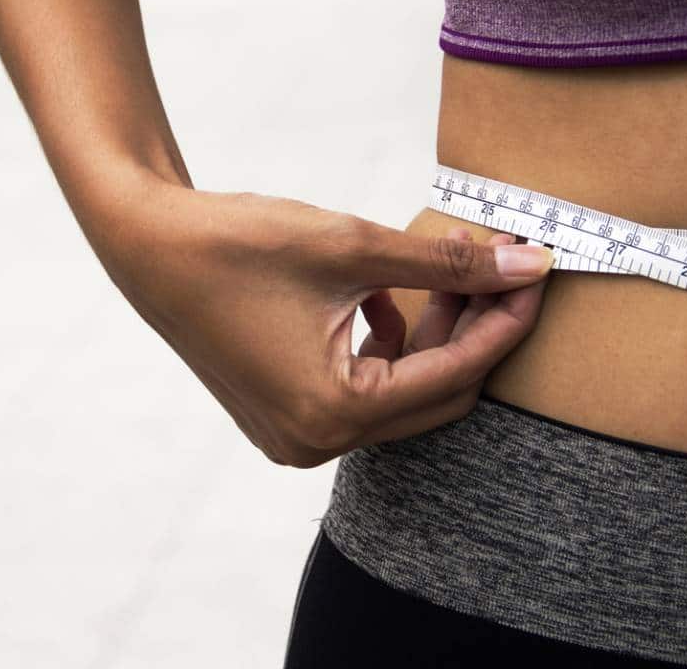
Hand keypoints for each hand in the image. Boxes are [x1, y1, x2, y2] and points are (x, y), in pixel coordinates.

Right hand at [94, 176, 552, 467]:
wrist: (147, 245)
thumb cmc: (237, 243)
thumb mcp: (353, 246)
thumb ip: (447, 262)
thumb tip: (527, 263)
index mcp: (330, 414)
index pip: (451, 375)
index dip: (504, 322)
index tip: (538, 274)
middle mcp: (314, 442)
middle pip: (432, 396)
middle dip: (472, 332)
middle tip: (503, 271)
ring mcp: (296, 434)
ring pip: (400, 394)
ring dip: (430, 337)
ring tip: (446, 273)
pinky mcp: (284, 414)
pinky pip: (363, 392)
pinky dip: (387, 347)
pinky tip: (385, 295)